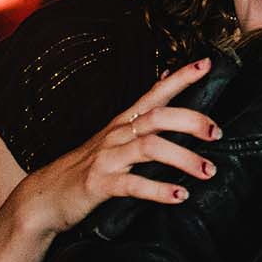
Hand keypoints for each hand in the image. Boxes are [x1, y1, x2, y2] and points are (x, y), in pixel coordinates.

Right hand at [9, 59, 220, 234]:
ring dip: (183, 158)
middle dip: (191, 121)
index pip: (155, 93)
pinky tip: (180, 195)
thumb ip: (143, 114)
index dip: (180, 78)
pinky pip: (133, 184)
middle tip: (217, 133)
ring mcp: (107, 158)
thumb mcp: (116, 137)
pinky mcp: (99, 184)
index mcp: (124, 123)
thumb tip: (166, 80)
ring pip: (149, 147)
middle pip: (157, 117)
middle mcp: (117, 135)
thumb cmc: (88, 167)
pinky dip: (159, 190)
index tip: (206, 64)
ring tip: (208, 170)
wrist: (44, 198)